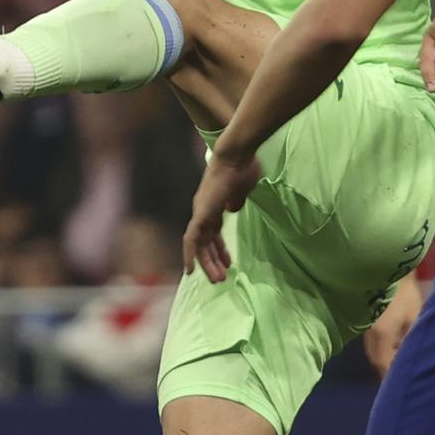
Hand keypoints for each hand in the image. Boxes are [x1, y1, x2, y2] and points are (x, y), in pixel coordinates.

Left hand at [182, 148, 262, 281]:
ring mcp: (201, 211)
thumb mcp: (243, 190)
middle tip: (221, 279)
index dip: (220, 250)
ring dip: (207, 263)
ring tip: (217, 280)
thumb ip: (237, 201)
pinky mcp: (201, 213)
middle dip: (213, 261)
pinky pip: (191, 239)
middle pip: (206, 242)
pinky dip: (190, 255)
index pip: (213, 233)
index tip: (228, 264)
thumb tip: (232, 210)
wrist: (236, 155)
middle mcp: (203, 210)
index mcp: (214, 206)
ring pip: (199, 245)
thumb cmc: (243, 168)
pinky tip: (192, 270)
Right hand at [363, 270, 423, 378]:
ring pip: (373, 351)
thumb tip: (411, 355)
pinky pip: (373, 342)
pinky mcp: (366, 321)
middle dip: (387, 370)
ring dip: (384, 358)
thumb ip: (411, 339)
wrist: (385, 268)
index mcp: (382, 335)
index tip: (400, 383)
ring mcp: (365, 327)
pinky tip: (393, 346)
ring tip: (399, 361)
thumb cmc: (405, 292)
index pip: (384, 364)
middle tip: (401, 375)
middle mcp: (370, 334)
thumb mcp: (414, 316)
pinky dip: (381, 348)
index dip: (390, 375)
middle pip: (376, 360)